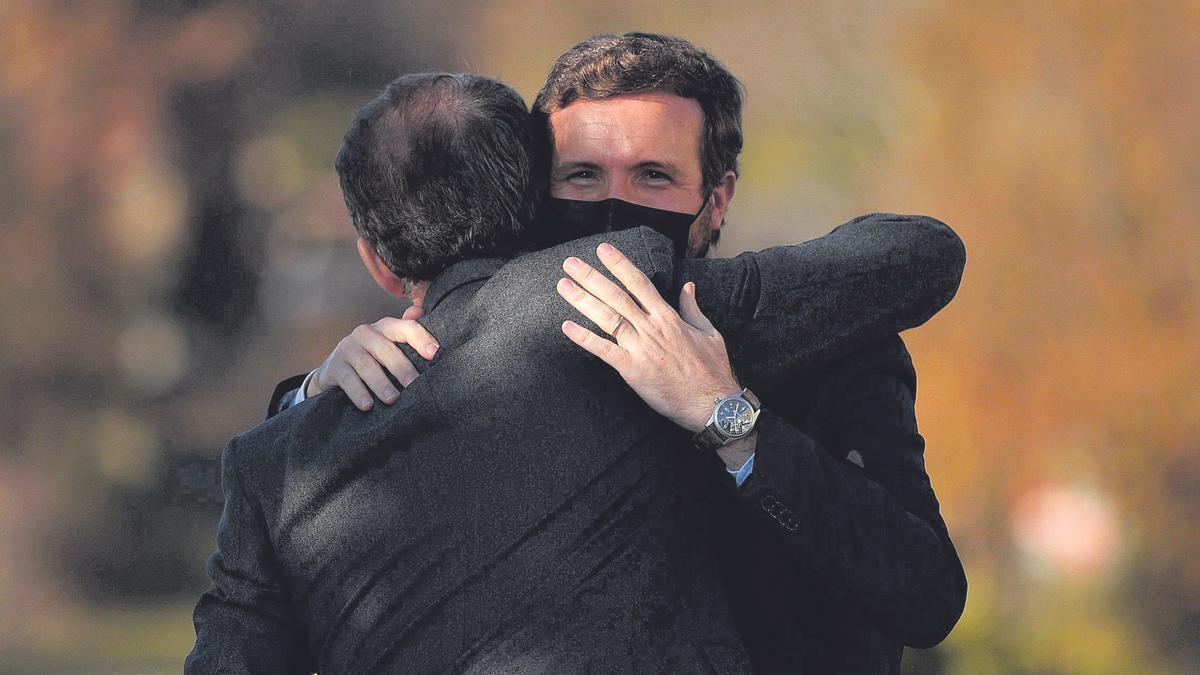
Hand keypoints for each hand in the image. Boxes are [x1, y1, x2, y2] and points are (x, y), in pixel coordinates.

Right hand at [309, 304, 439, 410]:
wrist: (335, 371)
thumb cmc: (373, 358)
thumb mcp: (390, 346)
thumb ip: (407, 333)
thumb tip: (420, 311)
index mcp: (385, 328)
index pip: (405, 327)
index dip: (421, 338)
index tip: (435, 353)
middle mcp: (365, 334)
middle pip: (386, 349)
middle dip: (402, 368)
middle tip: (414, 385)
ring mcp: (347, 349)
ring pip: (367, 365)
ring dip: (381, 383)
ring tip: (392, 399)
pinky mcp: (334, 367)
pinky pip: (347, 379)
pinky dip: (358, 393)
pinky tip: (367, 406)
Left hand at [556, 242, 740, 432]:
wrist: (713, 402)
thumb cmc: (712, 369)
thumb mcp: (708, 332)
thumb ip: (692, 308)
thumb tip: (687, 286)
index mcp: (668, 317)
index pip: (639, 283)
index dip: (619, 264)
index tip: (603, 250)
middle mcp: (651, 328)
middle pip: (616, 296)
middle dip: (592, 277)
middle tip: (571, 262)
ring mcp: (641, 348)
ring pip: (607, 318)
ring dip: (583, 300)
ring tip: (563, 285)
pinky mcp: (633, 370)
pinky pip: (604, 351)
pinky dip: (585, 338)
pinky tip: (567, 327)